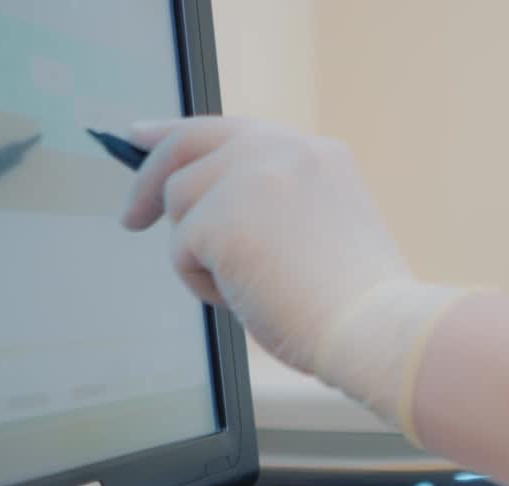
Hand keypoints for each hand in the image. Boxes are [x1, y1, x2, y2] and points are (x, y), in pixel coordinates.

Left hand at [121, 117, 411, 375]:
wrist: (377, 333)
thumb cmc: (358, 311)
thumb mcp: (324, 236)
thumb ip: (276, 209)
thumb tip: (209, 222)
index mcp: (316, 155)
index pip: (233, 130)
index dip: (180, 135)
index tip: (142, 138)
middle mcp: (282, 151)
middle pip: (187, 147)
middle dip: (148, 180)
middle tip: (131, 217)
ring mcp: (251, 178)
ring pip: (182, 206)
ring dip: (202, 258)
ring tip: (251, 291)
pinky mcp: (221, 217)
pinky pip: (181, 252)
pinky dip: (205, 287)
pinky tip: (249, 302)